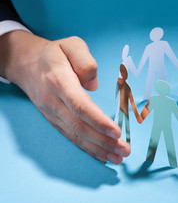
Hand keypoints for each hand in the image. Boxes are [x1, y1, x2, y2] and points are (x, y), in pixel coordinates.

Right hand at [0, 31, 129, 163]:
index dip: (98, 120)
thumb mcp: (72, 45)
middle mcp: (53, 101)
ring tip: (118, 158)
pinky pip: (71, 137)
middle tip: (124, 150)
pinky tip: (102, 156)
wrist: (27, 64)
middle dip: (103, 141)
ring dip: (98, 149)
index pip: (79, 105)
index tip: (116, 131)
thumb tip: (93, 85)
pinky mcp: (55, 120)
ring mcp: (52, 113)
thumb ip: (85, 61)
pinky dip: (87, 149)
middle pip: (79, 126)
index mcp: (59, 80)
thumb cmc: (55, 54)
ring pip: (75, 135)